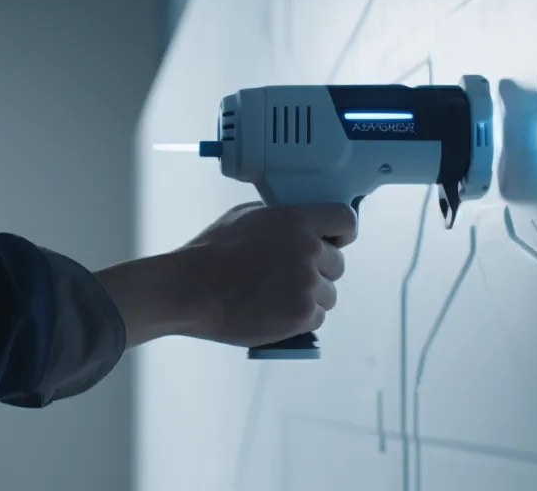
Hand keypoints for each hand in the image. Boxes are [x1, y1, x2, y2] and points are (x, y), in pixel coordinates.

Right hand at [94, 202, 358, 348]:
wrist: (191, 290)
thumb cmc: (211, 254)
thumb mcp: (246, 216)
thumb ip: (281, 218)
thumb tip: (298, 224)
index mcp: (298, 220)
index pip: (345, 220)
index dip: (341, 233)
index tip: (333, 242)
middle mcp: (309, 250)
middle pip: (337, 264)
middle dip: (319, 271)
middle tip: (288, 277)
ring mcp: (307, 284)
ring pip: (328, 295)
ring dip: (310, 297)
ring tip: (277, 297)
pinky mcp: (302, 314)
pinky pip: (316, 318)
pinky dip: (300, 319)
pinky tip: (275, 313)